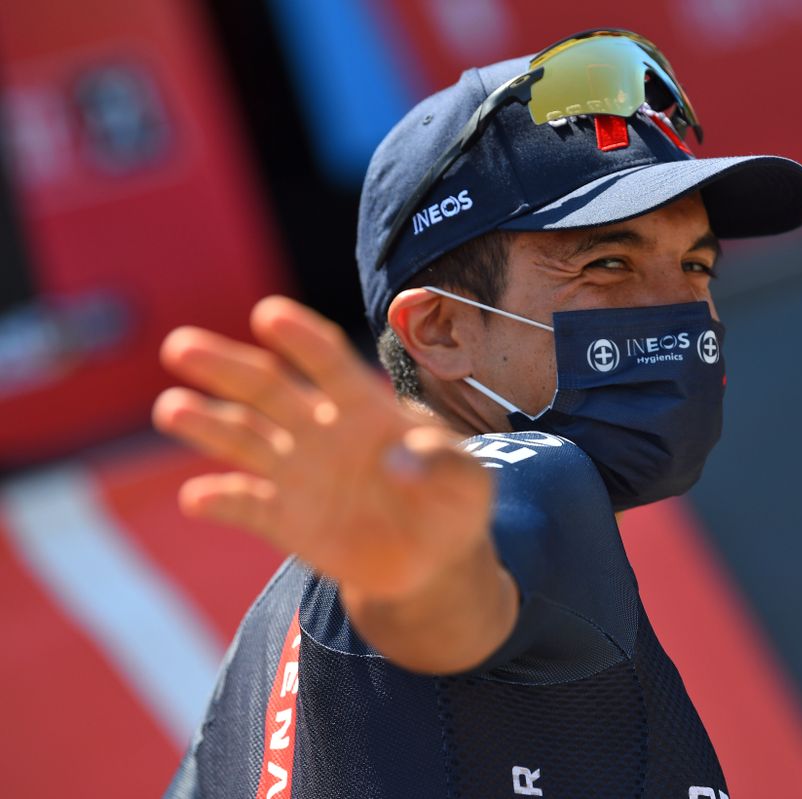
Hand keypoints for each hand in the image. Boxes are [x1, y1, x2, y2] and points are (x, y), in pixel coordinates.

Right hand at [153, 296, 515, 670]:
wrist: (433, 561)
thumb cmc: (452, 502)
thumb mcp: (469, 482)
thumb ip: (443, 467)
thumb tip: (397, 465)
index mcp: (368, 409)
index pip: (331, 364)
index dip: (302, 341)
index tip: (269, 315)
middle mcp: (323, 431)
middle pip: (269, 390)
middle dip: (226, 367)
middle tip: (181, 347)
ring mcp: (299, 473)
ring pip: (244, 439)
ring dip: (206, 423)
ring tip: (172, 407)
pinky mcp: (285, 520)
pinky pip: (246, 506)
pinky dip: (221, 501)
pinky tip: (197, 498)